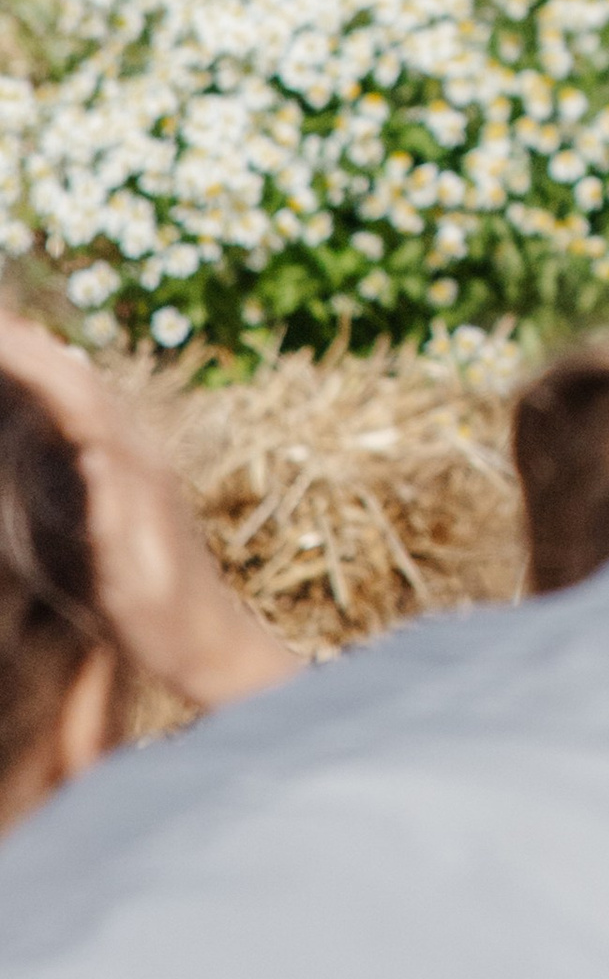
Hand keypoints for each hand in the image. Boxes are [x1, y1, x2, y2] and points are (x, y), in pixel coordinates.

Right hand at [0, 314, 298, 711]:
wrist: (216, 646)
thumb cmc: (169, 628)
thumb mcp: (133, 585)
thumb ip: (116, 521)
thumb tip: (96, 452)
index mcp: (140, 477)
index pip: (80, 401)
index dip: (37, 362)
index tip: (0, 332)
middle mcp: (146, 460)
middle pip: (85, 384)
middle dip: (36, 346)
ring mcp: (146, 468)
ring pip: (92, 395)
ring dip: (51, 360)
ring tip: (9, 332)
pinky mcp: (141, 483)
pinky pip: (97, 419)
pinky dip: (66, 390)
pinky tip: (51, 384)